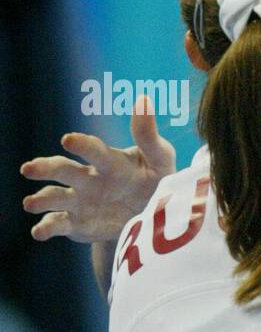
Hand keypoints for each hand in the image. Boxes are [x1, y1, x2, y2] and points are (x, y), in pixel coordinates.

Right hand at [21, 95, 176, 242]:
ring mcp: (80, 201)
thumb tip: (143, 99)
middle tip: (29, 168)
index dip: (83, 145)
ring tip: (30, 202)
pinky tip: (38, 232)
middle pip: (63, 170)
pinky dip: (46, 227)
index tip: (69, 140)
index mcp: (109, 161)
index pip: (94, 151)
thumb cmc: (155, 179)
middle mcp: (88, 179)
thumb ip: (149, 136)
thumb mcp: (160, 159)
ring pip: (55, 196)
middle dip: (46, 168)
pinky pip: (58, 224)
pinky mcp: (77, 224)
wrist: (152, 216)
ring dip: (41, 199)